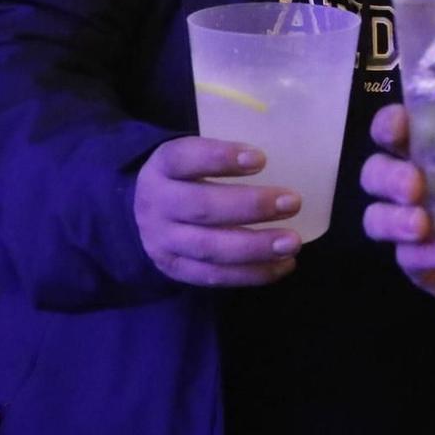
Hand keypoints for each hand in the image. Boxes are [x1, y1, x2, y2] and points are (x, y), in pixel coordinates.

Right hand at [132, 136, 301, 286]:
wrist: (141, 215)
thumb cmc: (186, 178)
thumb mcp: (193, 158)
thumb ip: (226, 157)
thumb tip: (290, 158)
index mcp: (162, 167)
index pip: (184, 158)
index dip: (220, 158)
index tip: (261, 159)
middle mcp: (157, 204)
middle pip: (202, 207)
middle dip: (252, 206)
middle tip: (293, 202)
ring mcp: (162, 241)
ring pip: (210, 247)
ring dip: (256, 247)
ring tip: (292, 242)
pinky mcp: (175, 269)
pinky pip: (214, 276)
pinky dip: (252, 273)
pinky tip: (283, 265)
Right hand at [360, 104, 434, 307]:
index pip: (399, 129)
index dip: (391, 124)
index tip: (400, 124)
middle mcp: (415, 183)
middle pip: (376, 171)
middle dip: (388, 175)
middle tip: (413, 184)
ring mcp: (411, 224)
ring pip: (376, 216)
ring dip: (393, 217)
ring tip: (421, 224)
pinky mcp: (417, 261)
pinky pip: (406, 257)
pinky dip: (420, 254)